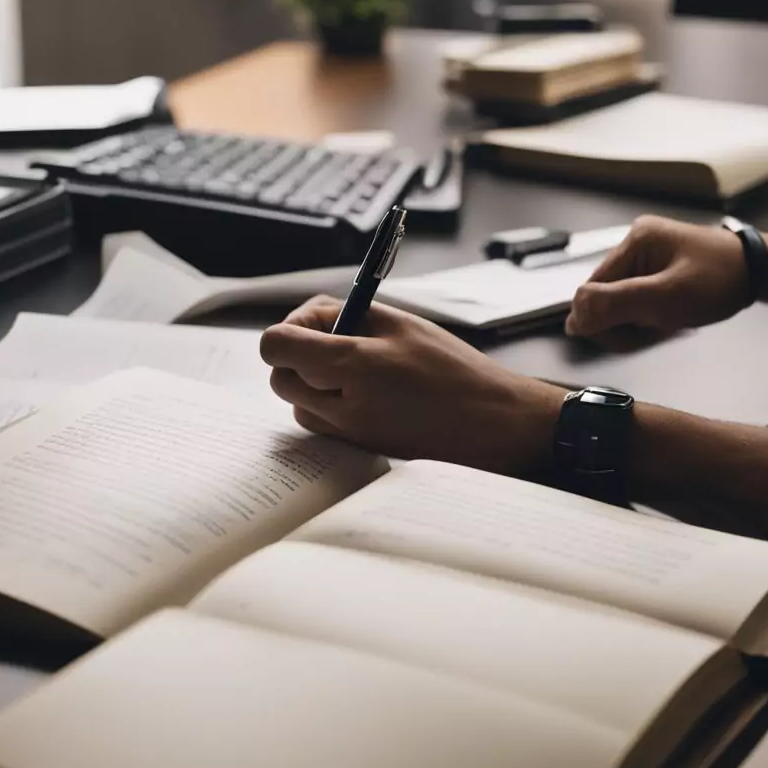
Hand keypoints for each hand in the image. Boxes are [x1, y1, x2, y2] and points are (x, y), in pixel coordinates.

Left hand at [259, 296, 566, 474]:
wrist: (491, 425)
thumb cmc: (453, 371)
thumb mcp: (401, 325)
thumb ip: (348, 315)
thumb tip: (309, 317)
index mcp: (350, 366)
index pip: (276, 346)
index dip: (288, 330)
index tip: (314, 325)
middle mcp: (341, 407)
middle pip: (282, 377)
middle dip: (300, 357)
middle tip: (339, 343)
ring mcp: (348, 435)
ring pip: (300, 404)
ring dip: (316, 384)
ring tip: (361, 372)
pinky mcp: (360, 451)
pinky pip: (325, 425)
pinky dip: (333, 407)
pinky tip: (371, 395)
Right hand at [566, 216, 749, 343]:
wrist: (759, 274)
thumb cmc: (721, 279)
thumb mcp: (665, 297)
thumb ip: (614, 305)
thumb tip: (571, 320)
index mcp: (634, 241)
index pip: (590, 290)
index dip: (602, 320)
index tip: (630, 335)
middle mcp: (635, 245)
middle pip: (601, 298)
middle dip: (622, 322)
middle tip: (655, 328)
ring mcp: (644, 258)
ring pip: (616, 305)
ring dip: (636, 323)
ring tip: (666, 322)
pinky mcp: (654, 272)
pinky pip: (633, 303)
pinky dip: (646, 318)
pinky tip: (667, 319)